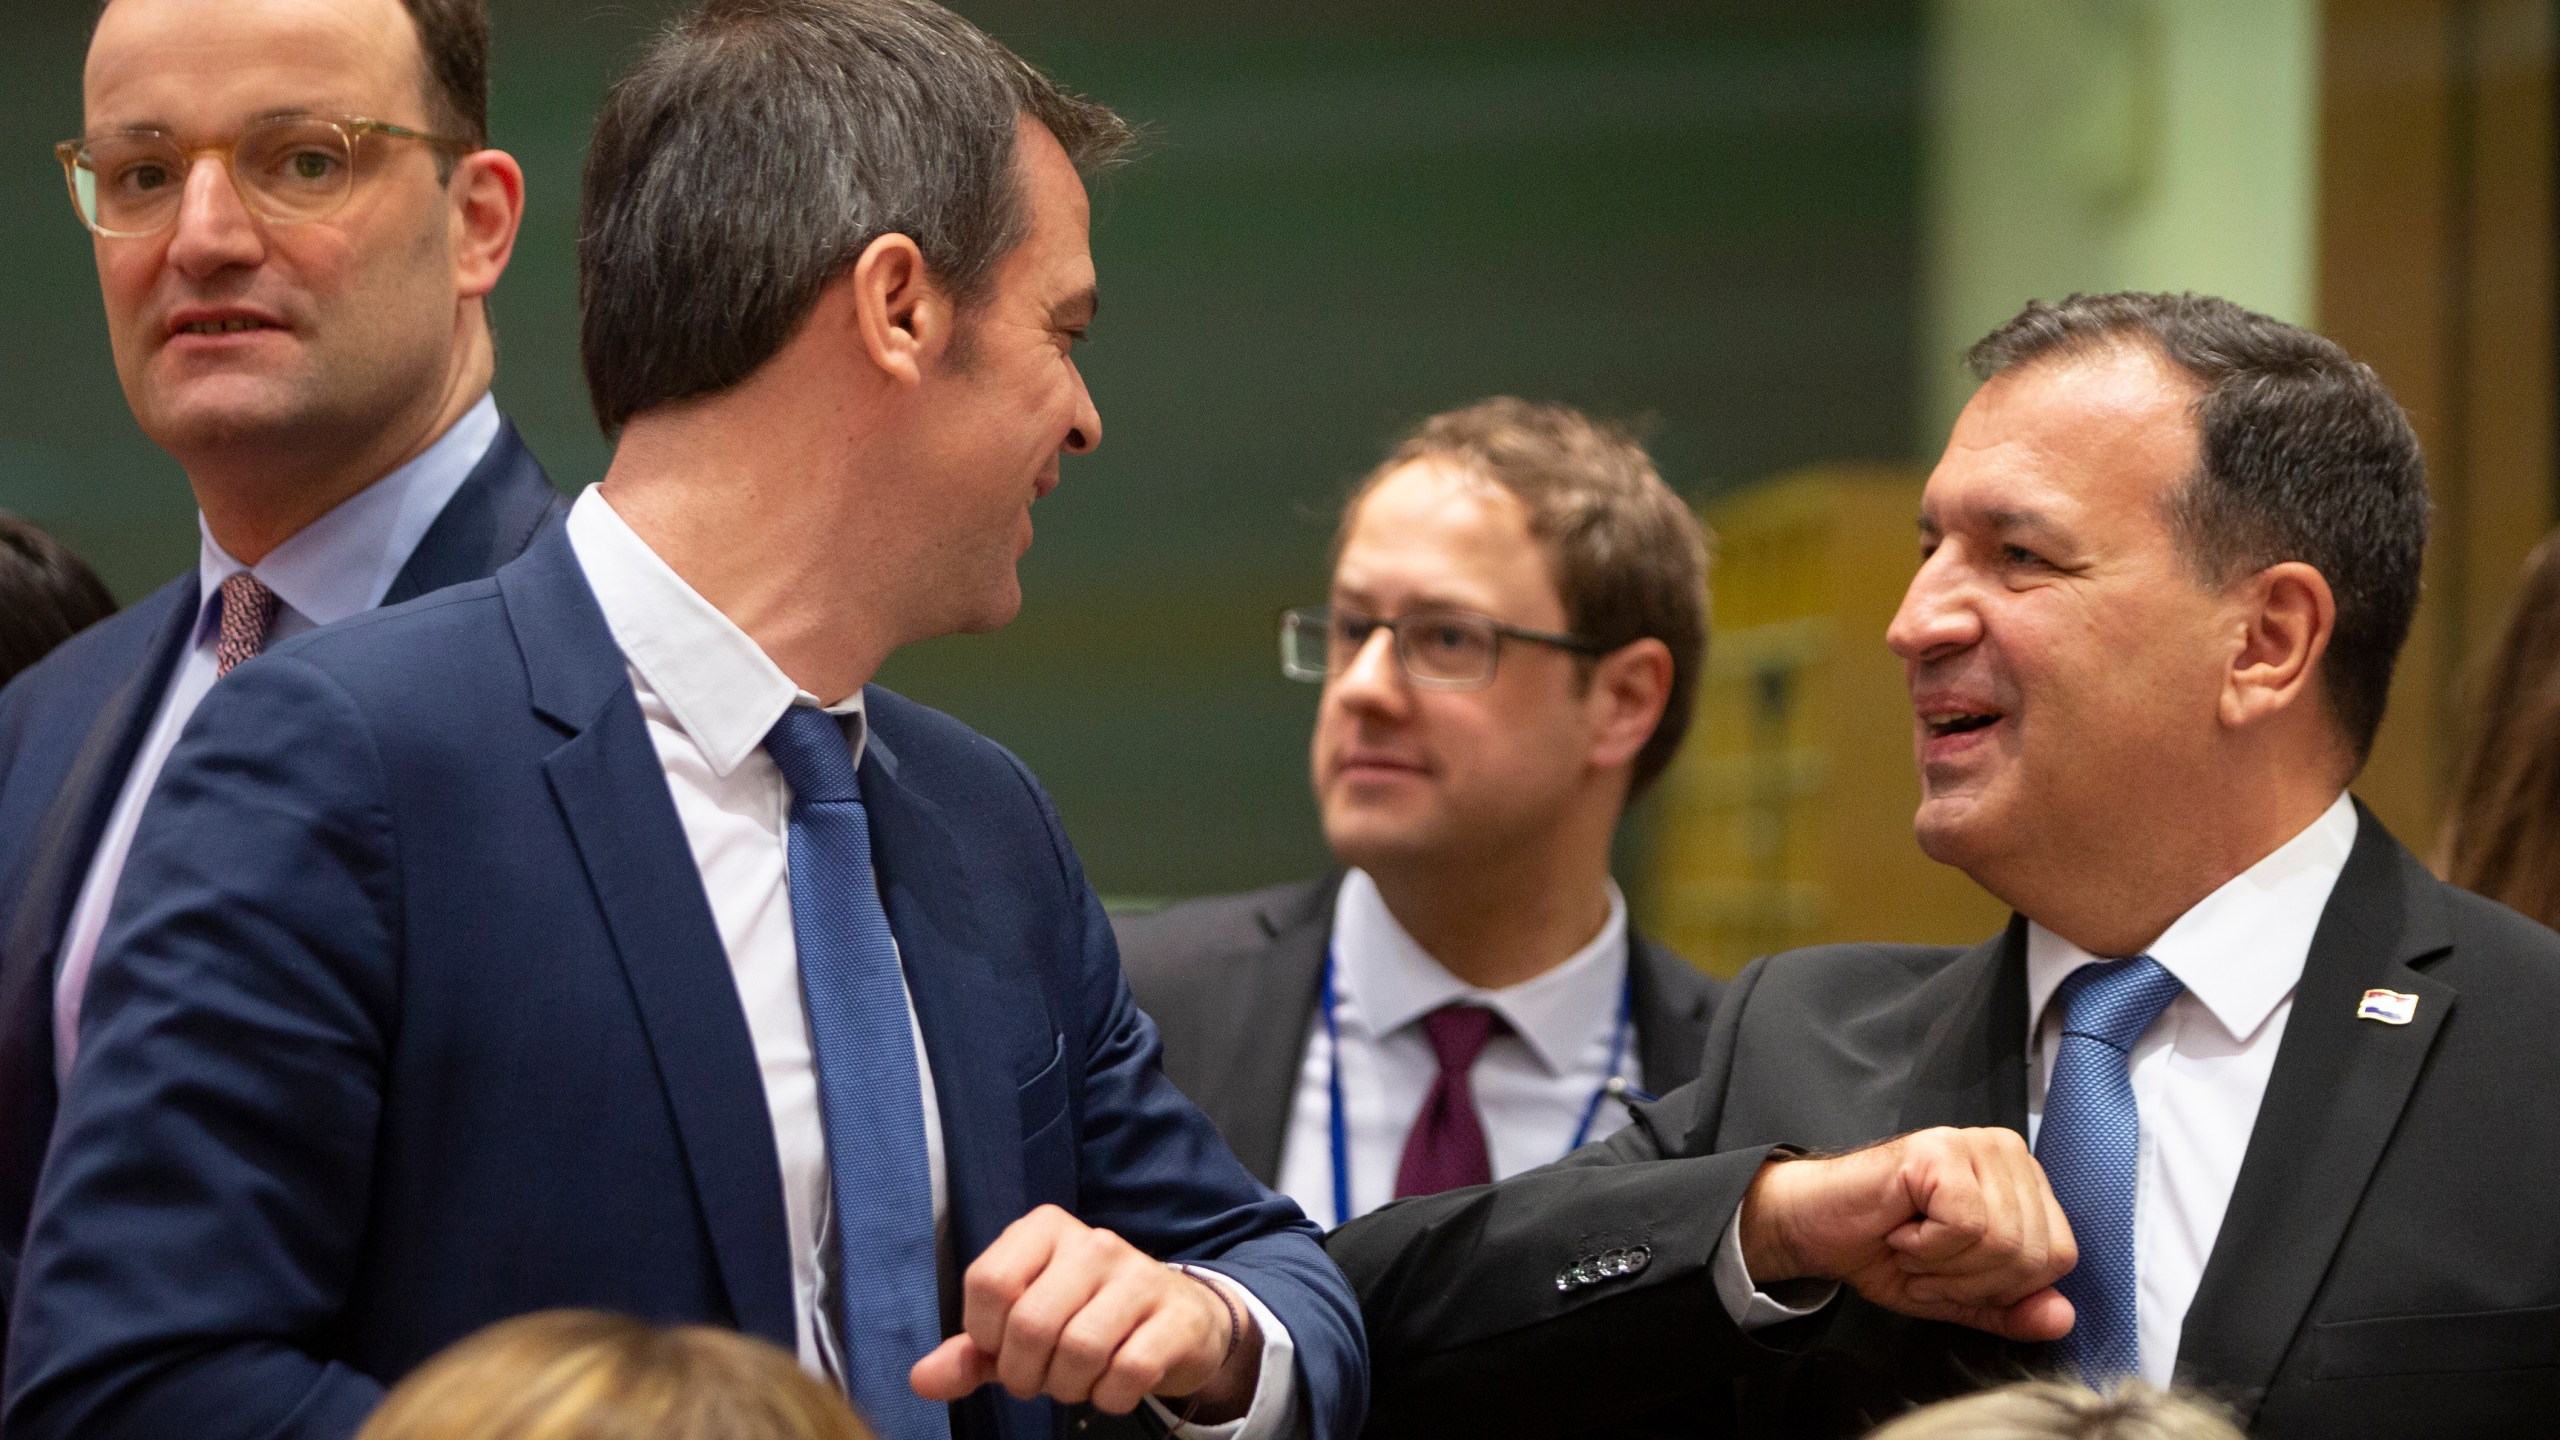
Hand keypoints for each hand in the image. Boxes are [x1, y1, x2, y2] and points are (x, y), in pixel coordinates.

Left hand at [909, 1205, 1261, 1420]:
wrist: (1178, 1318)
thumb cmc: (1084, 1318)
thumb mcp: (1021, 1327)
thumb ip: (971, 1352)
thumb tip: (921, 1380)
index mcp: (1044, 1230)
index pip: (988, 1282)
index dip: (984, 1334)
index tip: (1001, 1346)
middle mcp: (1093, 1242)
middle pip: (1030, 1324)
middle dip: (1025, 1374)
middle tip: (1039, 1377)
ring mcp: (1139, 1276)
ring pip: (1080, 1350)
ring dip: (1068, 1387)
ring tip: (1076, 1380)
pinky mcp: (1175, 1316)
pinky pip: (1128, 1371)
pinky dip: (1110, 1396)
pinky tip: (1113, 1385)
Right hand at [1737, 1127, 2075, 1341]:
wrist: (1814, 1229)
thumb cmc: (1882, 1250)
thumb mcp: (1959, 1295)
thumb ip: (2013, 1309)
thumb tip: (2062, 1317)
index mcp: (2022, 1182)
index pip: (2060, 1256)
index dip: (2004, 1287)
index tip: (1953, 1273)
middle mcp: (2007, 1152)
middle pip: (2034, 1254)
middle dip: (1971, 1280)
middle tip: (1926, 1261)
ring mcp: (1974, 1145)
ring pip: (2002, 1242)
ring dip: (1944, 1265)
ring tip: (1912, 1244)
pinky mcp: (1940, 1150)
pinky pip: (1966, 1225)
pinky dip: (1927, 1246)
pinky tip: (1902, 1229)